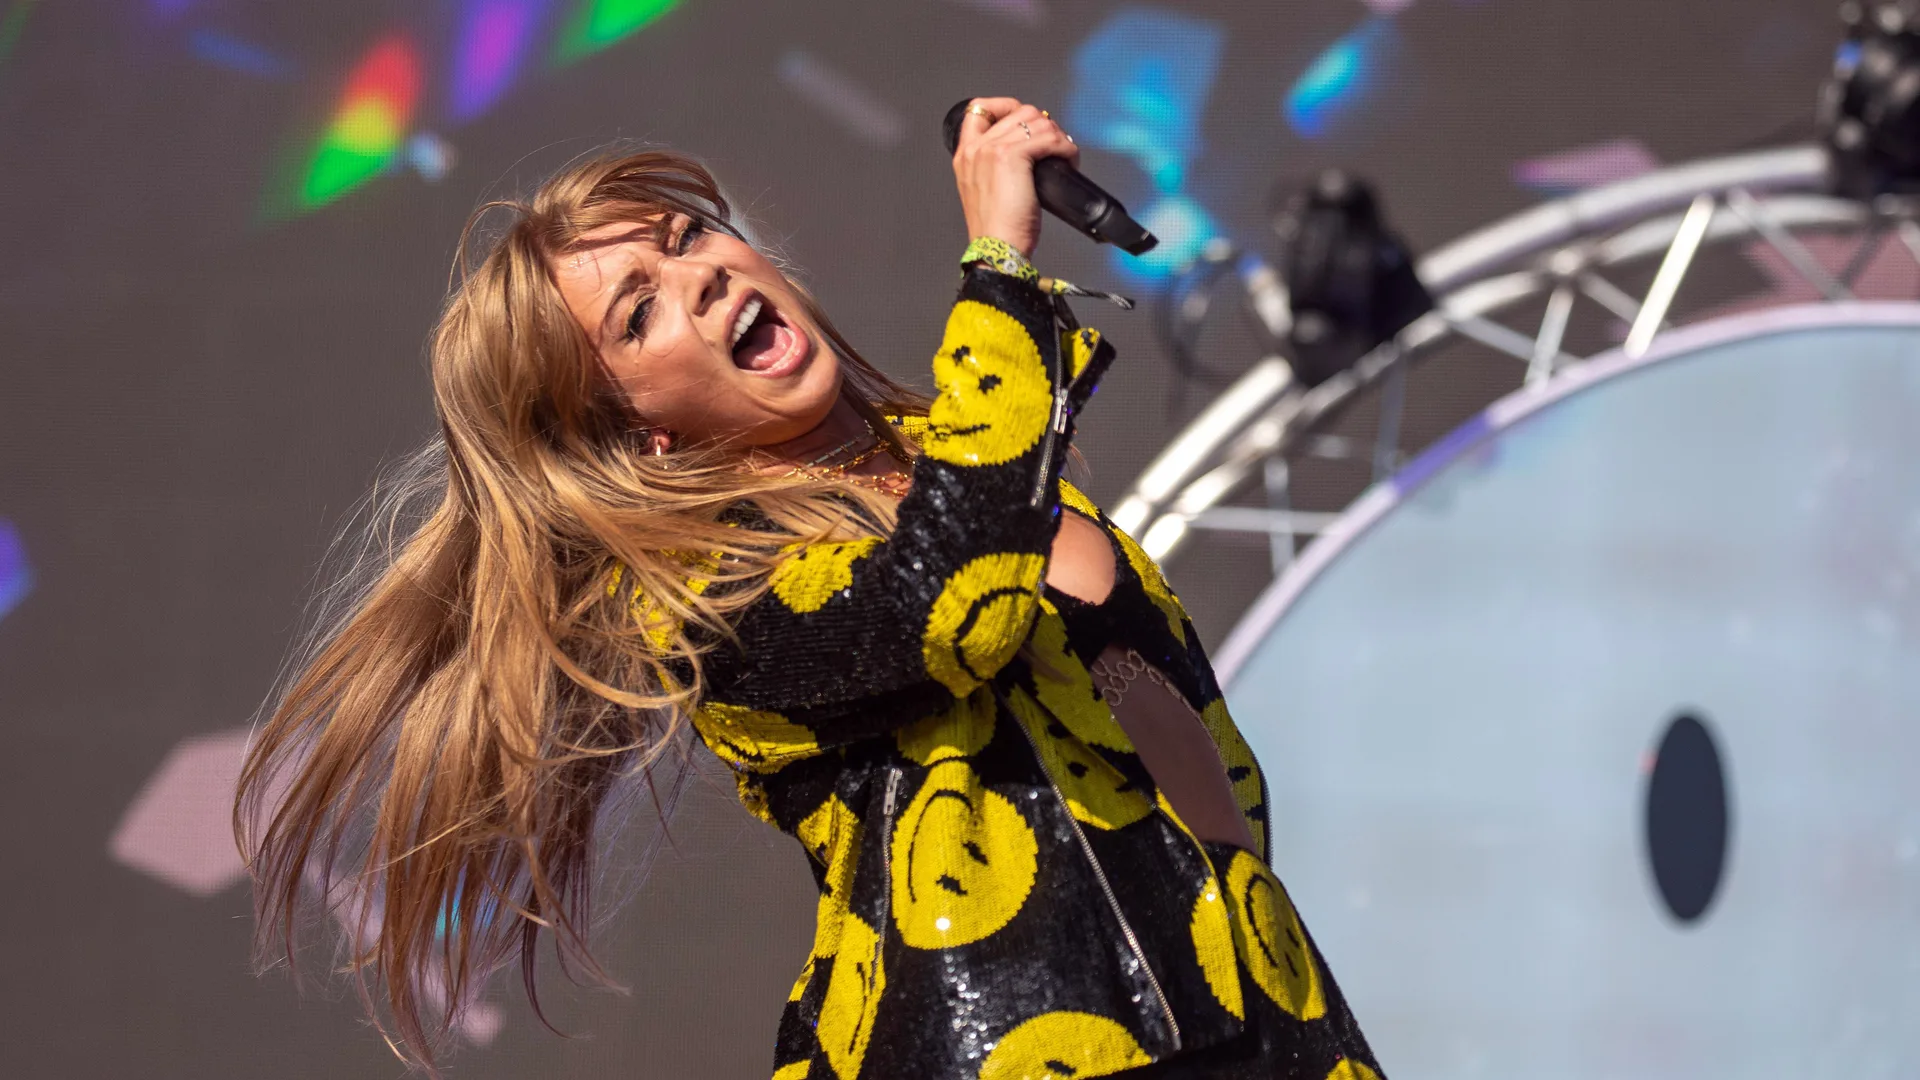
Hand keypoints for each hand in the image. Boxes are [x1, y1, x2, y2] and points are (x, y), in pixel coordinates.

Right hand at [951, 97, 1078, 260]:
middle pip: (1018, 111)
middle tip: (1055, 145)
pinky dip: (1065, 146)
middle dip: (1043, 124)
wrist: (997, 249)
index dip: (1008, 106)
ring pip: (1036, 121)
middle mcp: (975, 148)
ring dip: (1058, 135)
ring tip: (1065, 155)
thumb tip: (1031, 152)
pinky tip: (1070, 159)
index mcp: (965, 155)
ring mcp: (992, 149)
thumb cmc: (997, 230)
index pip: (980, 109)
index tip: (1028, 121)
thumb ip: (997, 168)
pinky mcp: (1011, 156)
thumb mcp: (987, 191)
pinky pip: (1048, 138)